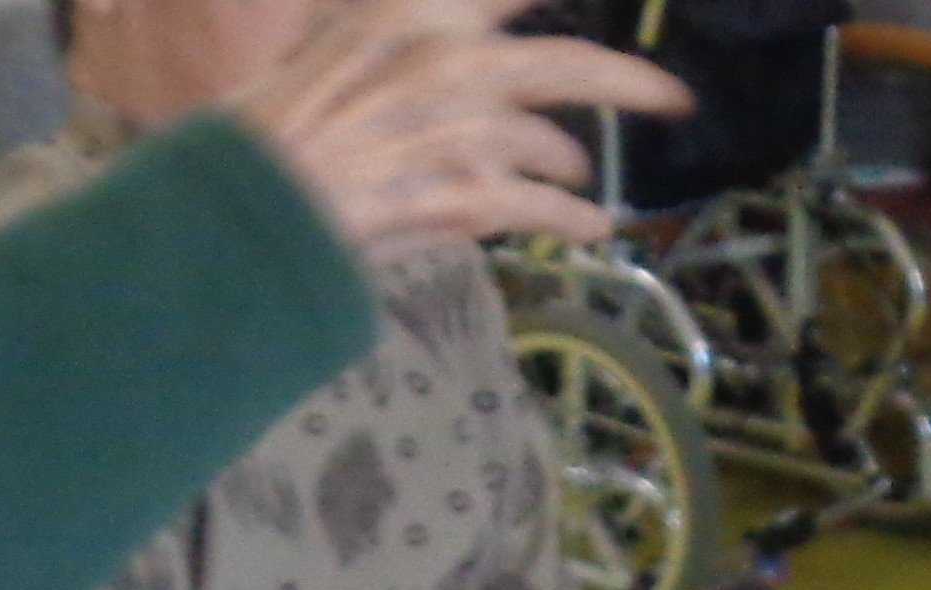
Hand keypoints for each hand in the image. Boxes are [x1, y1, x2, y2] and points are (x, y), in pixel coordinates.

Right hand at [226, 0, 689, 250]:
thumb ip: (404, 32)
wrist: (257, 198)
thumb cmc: (278, 123)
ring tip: (576, 179)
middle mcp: (452, 61)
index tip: (569, 2)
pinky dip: (574, 221)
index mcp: (414, 13)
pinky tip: (588, 228)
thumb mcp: (339, 44)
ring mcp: (467, 130)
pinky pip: (550, 211)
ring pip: (556, 150)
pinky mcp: (473, 196)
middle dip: (631, 81)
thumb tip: (460, 29)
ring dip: (568, 168)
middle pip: (569, 64)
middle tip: (673, 96)